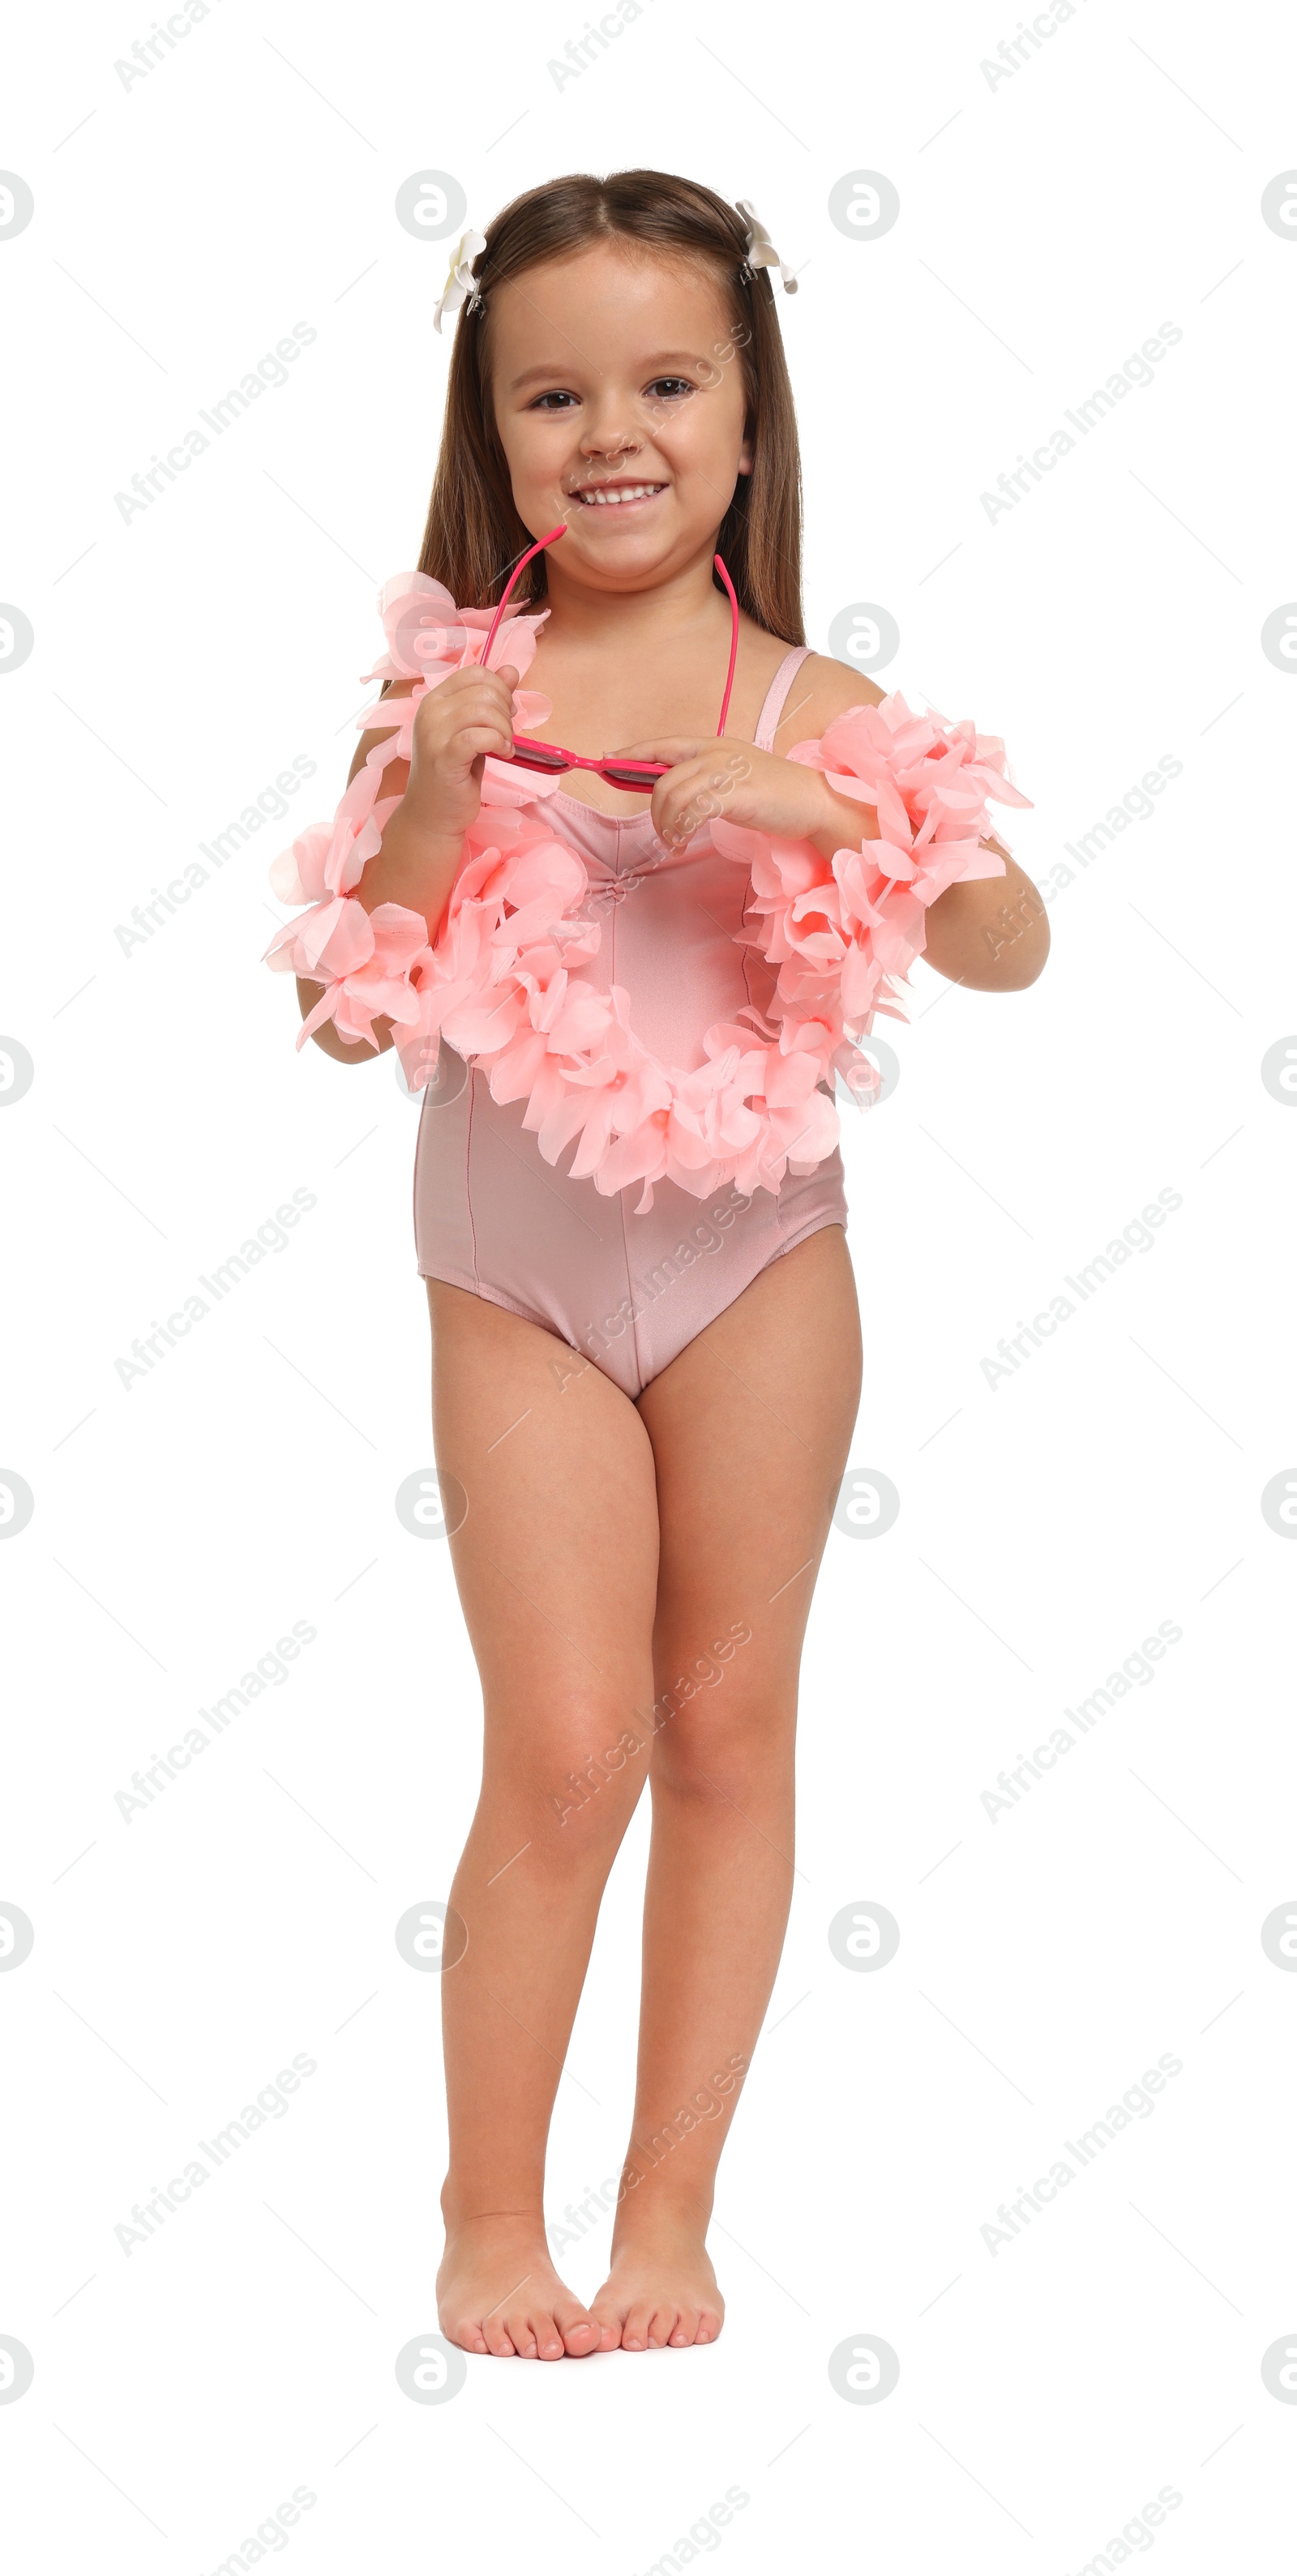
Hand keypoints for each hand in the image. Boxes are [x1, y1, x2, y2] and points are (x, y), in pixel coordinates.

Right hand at [405, 663, 520, 841]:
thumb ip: (490, 700)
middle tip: (506, 735)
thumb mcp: (474, 730)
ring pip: (483, 710)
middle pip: (483, 690)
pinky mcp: (444, 757)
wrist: (433, 815)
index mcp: (435, 699)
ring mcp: (433, 734)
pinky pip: (479, 736)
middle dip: (505, 712)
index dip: (500, 688)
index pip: (475, 673)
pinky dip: (498, 742)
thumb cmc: (455, 773)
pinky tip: (502, 754)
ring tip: (504, 747)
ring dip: (504, 729)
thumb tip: (511, 670)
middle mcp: (429, 711)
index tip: (506, 713)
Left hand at [611, 735, 879, 855]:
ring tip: (675, 842)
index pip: (664, 744)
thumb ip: (703, 778)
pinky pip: (692, 810)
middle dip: (654, 809)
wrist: (814, 803)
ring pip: (672, 794)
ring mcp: (725, 771)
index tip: (608, 760)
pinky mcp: (734, 793)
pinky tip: (685, 842)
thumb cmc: (776, 794)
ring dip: (666, 824)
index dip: (633, 752)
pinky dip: (681, 829)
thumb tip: (668, 790)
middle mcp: (716, 751)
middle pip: (662, 777)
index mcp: (714, 744)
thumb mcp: (734, 777)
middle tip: (664, 834)